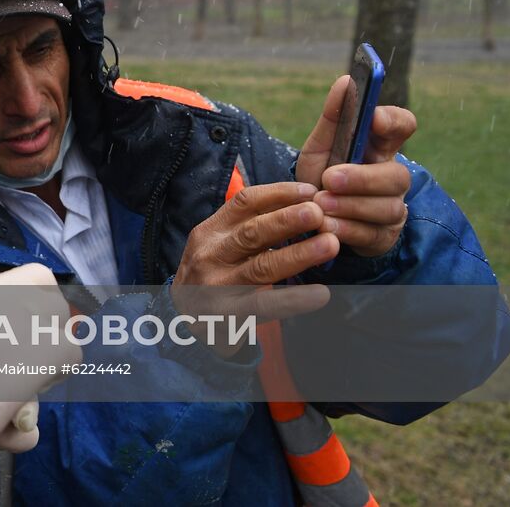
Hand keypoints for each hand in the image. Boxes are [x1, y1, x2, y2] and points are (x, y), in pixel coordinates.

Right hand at [172, 181, 334, 354]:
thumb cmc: (211, 273)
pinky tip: (319, 294)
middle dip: (288, 220)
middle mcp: (211, 253)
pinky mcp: (227, 314)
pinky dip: (293, 300)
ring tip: (330, 244)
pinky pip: (264, 305)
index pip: (244, 202)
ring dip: (298, 254)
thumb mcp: (219, 243)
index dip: (279, 194)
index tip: (310, 191)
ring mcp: (217, 284)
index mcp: (211, 230)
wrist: (180, 317)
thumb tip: (300, 203)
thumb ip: (249, 226)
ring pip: (261, 266)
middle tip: (319, 212)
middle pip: (252, 232)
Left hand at [296, 76, 415, 257]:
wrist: (309, 218)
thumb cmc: (320, 175)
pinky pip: (372, 234)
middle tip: (329, 178)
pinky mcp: (383, 236)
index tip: (374, 118)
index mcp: (379, 146)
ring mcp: (391, 207)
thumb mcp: (320, 146)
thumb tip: (346, 80)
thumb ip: (333, 117)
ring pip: (386, 207)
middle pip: (397, 175)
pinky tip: (326, 226)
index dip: (393, 121)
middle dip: (362, 178)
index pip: (403, 125)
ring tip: (321, 205)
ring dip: (350, 206)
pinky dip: (346, 229)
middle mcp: (392, 175)